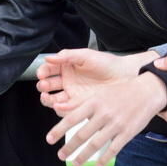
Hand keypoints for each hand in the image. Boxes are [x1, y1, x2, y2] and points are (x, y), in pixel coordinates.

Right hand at [36, 48, 157, 114]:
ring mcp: (74, 94)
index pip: (49, 70)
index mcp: (67, 67)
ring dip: (47, 99)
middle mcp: (68, 81)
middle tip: (44, 86)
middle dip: (43, 86)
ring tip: (47, 97)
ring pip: (55, 99)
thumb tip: (48, 57)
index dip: (43, 72)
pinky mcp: (81, 106)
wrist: (125, 76)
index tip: (41, 74)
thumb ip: (67, 56)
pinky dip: (60, 108)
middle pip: (49, 86)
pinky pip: (67, 109)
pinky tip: (58, 105)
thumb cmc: (107, 63)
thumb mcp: (86, 56)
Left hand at [46, 71, 166, 165]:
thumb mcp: (99, 93)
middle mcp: (103, 113)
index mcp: (94, 102)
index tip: (50, 139)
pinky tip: (98, 165)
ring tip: (76, 163)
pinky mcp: (127, 132)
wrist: (147, 90)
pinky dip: (104, 159)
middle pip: (81, 134)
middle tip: (61, 155)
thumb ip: (82, 103)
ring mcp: (116, 124)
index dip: (58, 130)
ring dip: (83, 156)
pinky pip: (113, 149)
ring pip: (96, 144)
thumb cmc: (122, 91)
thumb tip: (61, 108)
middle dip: (69, 148)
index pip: (71, 118)